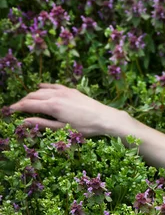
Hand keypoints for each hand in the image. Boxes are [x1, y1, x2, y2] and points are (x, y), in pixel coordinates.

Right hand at [9, 83, 126, 136]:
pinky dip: (45, 87)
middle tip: (16, 108)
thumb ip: (42, 124)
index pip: (28, 105)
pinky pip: (54, 86)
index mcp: (52, 106)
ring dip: (32, 95)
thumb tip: (24, 122)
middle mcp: (56, 95)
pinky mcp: (71, 90)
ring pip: (42, 90)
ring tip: (26, 101)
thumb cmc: (85, 127)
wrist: (105, 118)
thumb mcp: (63, 129)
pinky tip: (40, 87)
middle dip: (23, 101)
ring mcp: (64, 91)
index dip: (17, 108)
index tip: (9, 111)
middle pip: (33, 96)